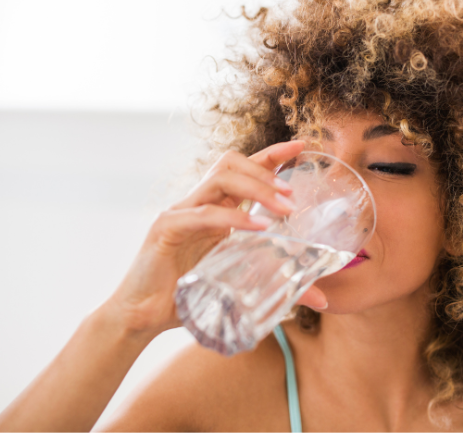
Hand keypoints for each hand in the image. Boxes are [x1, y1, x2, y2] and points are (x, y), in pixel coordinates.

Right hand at [101, 140, 327, 337]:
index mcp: (214, 208)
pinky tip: (257, 228)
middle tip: (294, 193)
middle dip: (266, 170)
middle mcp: (197, 203)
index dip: (272, 154)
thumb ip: (278, 284)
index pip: (243, 169)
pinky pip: (203, 214)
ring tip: (283, 207)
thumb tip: (320, 298)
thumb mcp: (239, 285)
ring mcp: (180, 212)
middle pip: (231, 163)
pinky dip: (232, 218)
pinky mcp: (166, 229)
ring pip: (219, 178)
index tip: (303, 146)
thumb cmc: (188, 297)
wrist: (142, 317)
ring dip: (255, 187)